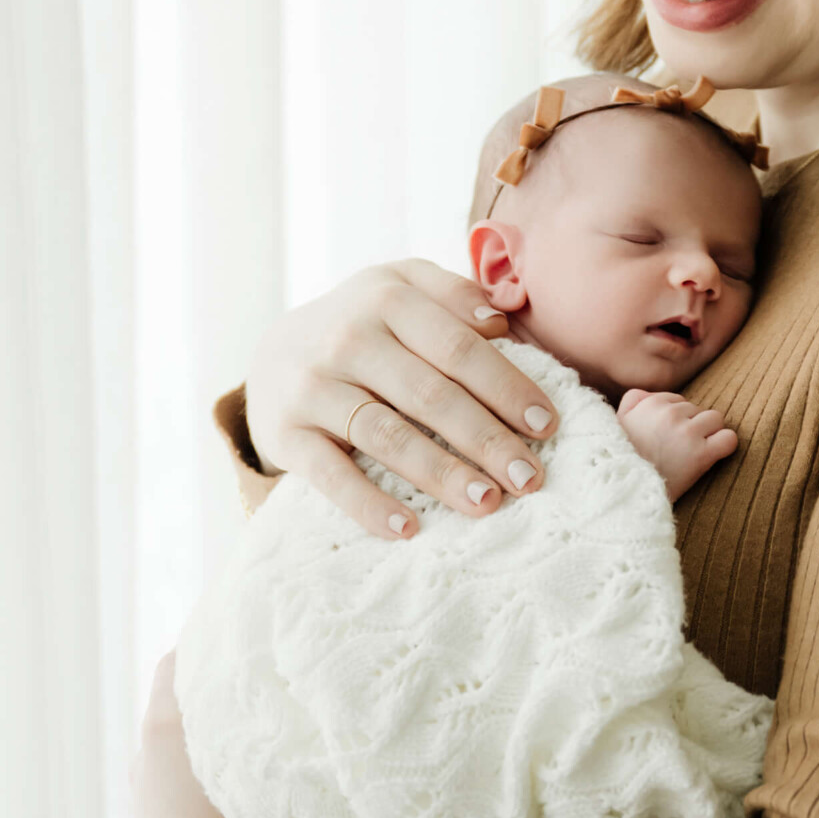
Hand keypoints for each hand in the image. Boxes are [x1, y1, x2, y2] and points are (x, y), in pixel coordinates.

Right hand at [244, 259, 559, 539]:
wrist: (273, 354)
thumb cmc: (363, 325)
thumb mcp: (402, 286)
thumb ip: (453, 293)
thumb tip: (503, 321)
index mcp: (387, 297)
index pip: (459, 347)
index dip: (506, 386)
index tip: (546, 424)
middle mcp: (347, 337)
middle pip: (430, 394)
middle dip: (487, 439)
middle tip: (530, 476)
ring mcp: (314, 386)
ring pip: (388, 435)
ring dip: (442, 474)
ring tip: (488, 502)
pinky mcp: (285, 432)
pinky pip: (331, 476)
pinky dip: (369, 505)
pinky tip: (408, 530)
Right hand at [615, 389, 738, 503]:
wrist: (625, 493)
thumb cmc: (620, 460)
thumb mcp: (617, 422)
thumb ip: (634, 400)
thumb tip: (651, 395)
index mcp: (649, 404)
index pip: (678, 400)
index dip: (675, 419)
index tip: (667, 438)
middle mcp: (669, 414)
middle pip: (697, 409)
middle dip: (691, 426)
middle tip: (678, 449)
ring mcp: (687, 433)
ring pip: (715, 419)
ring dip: (709, 434)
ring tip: (694, 452)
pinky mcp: (701, 454)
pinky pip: (729, 439)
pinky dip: (725, 446)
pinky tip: (713, 454)